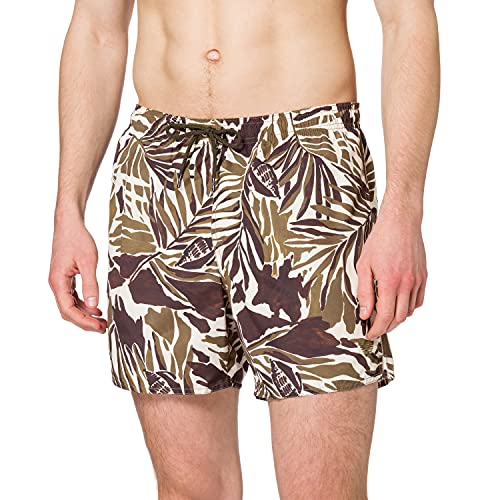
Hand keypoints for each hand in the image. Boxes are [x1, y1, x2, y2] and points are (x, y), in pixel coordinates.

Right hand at [49, 214, 106, 332]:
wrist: (69, 224)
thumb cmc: (77, 239)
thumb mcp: (88, 262)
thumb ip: (91, 284)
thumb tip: (94, 306)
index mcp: (58, 282)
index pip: (68, 310)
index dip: (84, 321)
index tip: (99, 327)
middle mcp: (56, 284)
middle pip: (68, 312)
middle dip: (85, 322)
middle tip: (103, 328)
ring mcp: (60, 282)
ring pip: (70, 306)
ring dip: (85, 315)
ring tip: (102, 321)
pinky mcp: (66, 278)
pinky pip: (73, 297)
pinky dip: (84, 305)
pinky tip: (96, 308)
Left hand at [356, 209, 426, 339]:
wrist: (401, 223)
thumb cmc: (380, 241)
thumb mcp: (364, 265)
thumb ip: (364, 291)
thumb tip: (364, 313)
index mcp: (390, 282)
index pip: (385, 316)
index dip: (377, 329)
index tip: (370, 333)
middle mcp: (407, 284)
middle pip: (398, 318)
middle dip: (386, 327)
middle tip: (375, 329)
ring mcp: (417, 281)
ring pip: (409, 311)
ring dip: (397, 319)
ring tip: (385, 318)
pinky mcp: (423, 276)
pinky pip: (418, 300)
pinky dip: (408, 308)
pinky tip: (399, 305)